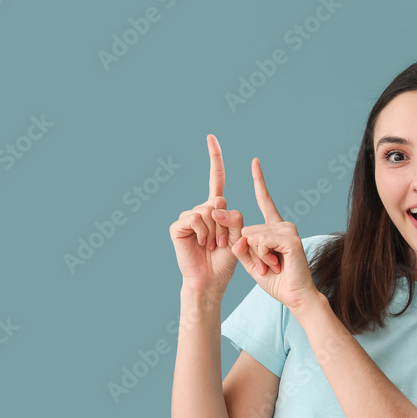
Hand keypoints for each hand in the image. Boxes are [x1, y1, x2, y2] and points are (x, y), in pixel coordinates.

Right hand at [169, 134, 245, 295]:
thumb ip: (235, 216)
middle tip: (222, 242)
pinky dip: (204, 232)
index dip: (215, 158)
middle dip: (226, 223)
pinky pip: (196, 218)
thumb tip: (216, 203)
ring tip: (212, 246)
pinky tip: (201, 244)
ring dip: (216, 231)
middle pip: (219, 200)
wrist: (211, 280)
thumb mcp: (239, 235)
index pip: (216, 179)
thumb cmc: (226, 260)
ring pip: (209, 210)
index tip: (211, 137)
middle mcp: (200, 209)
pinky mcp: (178, 226)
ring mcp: (187, 217)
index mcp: (215, 209)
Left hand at [230, 157, 319, 312]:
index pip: (265, 200)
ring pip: (251, 235)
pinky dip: (262, 256)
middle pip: (247, 228)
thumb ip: (240, 246)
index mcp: (274, 227)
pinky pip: (260, 241)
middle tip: (265, 265)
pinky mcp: (290, 238)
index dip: (259, 181)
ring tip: (272, 266)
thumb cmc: (275, 280)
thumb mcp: (251, 262)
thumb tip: (235, 233)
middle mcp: (283, 224)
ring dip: (256, 256)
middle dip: (248, 251)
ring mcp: (288, 229)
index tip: (255, 162)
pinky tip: (275, 264)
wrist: (295, 296)